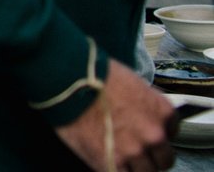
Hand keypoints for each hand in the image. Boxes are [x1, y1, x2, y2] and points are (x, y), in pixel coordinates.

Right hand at [53, 58, 174, 171]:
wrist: (68, 81)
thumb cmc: (94, 75)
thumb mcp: (132, 82)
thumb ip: (143, 103)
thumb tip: (139, 113)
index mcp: (162, 111)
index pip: (171, 132)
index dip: (155, 132)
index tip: (143, 130)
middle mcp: (154, 135)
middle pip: (164, 158)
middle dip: (150, 154)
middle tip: (132, 146)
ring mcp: (134, 151)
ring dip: (134, 165)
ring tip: (117, 154)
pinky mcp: (112, 163)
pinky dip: (117, 169)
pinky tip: (108, 160)